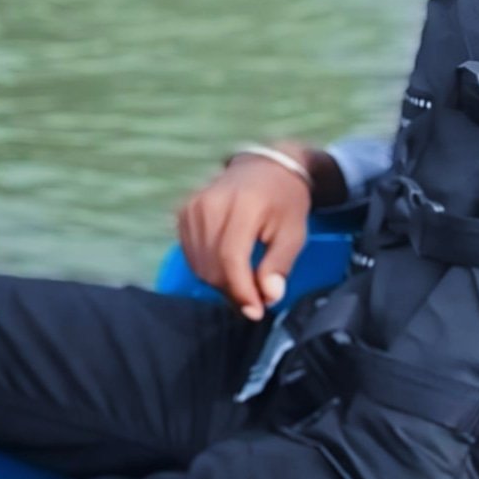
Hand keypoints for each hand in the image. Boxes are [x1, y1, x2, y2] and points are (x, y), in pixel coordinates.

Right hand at [176, 144, 339, 320]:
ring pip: (199, 264)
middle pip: (213, 265)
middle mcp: (211, 204)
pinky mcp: (184, 212)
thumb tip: (269, 296)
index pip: (231, 259)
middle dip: (233, 291)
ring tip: (245, 285)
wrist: (265, 167)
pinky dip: (208, 269)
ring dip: (221, 284)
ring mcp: (193, 207)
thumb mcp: (294, 232)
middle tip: (255, 300)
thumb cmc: (284, 201)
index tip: (256, 311)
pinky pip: (190, 254)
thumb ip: (280, 264)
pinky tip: (228, 270)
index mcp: (243, 205)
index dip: (242, 291)